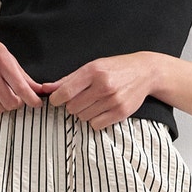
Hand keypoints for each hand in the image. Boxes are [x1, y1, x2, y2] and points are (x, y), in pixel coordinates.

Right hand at [0, 28, 48, 115]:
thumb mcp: (7, 56)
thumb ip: (23, 76)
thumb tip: (40, 90)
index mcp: (2, 61)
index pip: (21, 87)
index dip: (32, 100)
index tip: (36, 104)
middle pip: (10, 102)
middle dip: (16, 103)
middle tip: (15, 98)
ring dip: (3, 106)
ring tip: (0, 96)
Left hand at [42, 53, 157, 130]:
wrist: (145, 72)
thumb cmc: (115, 68)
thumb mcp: (92, 66)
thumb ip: (68, 79)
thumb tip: (46, 89)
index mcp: (93, 71)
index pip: (65, 92)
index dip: (56, 100)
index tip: (57, 100)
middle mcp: (103, 85)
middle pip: (72, 107)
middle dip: (73, 105)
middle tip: (82, 99)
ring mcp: (113, 100)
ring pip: (83, 117)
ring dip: (85, 113)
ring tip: (94, 103)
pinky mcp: (121, 112)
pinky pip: (96, 125)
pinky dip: (95, 120)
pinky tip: (102, 110)